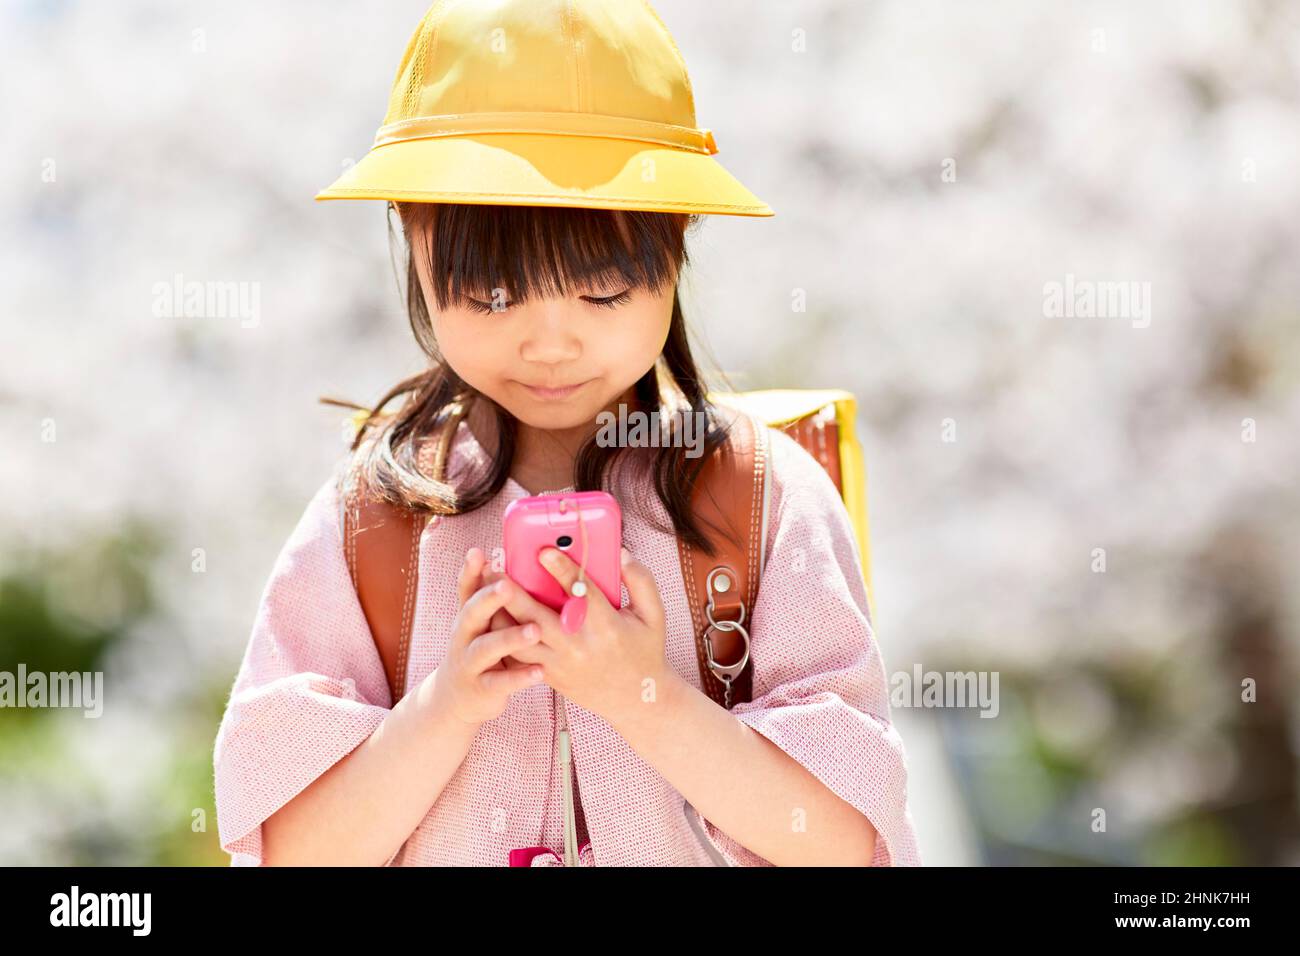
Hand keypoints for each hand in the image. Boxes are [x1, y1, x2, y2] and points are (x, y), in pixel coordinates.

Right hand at [428, 550, 546, 728]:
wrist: (454, 700)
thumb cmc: (479, 652)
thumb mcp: (482, 626)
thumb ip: (496, 602)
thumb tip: (513, 562)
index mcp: (468, 617)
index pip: (467, 589)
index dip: (470, 571)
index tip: (477, 552)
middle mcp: (464, 637)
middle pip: (472, 614)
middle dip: (489, 598)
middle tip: (507, 585)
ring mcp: (469, 663)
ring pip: (487, 648)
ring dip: (510, 638)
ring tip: (535, 630)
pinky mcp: (481, 688)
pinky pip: (500, 682)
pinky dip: (519, 677)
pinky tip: (539, 671)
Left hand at [494, 545, 671, 728]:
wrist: (636, 701)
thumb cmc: (645, 652)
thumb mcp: (654, 616)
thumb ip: (640, 581)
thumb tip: (620, 552)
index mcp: (606, 627)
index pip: (580, 594)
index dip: (561, 571)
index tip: (544, 550)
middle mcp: (579, 646)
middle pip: (538, 617)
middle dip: (512, 593)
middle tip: (493, 568)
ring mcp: (560, 663)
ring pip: (521, 639)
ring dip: (499, 615)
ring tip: (482, 590)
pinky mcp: (549, 675)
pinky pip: (519, 655)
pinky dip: (502, 636)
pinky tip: (489, 616)